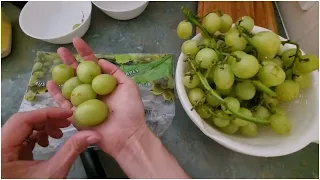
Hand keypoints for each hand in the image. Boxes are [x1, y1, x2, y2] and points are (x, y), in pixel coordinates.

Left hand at [1, 107, 100, 177]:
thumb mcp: (53, 173)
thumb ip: (71, 150)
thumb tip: (93, 134)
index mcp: (1, 150)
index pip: (22, 120)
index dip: (47, 114)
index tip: (68, 114)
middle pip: (22, 122)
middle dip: (47, 121)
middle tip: (67, 124)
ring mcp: (3, 152)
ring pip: (22, 129)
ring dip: (43, 128)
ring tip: (59, 136)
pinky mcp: (8, 156)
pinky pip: (21, 139)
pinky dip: (37, 137)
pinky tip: (48, 143)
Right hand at [47, 37, 146, 157]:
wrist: (127, 135)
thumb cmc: (131, 110)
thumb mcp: (128, 86)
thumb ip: (114, 73)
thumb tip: (101, 61)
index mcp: (105, 85)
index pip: (93, 66)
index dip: (85, 53)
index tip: (76, 41)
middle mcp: (93, 92)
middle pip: (78, 74)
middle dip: (69, 61)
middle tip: (60, 50)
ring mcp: (83, 103)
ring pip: (69, 86)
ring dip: (61, 74)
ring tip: (54, 62)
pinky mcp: (75, 116)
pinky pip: (63, 103)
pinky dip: (56, 94)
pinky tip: (49, 83)